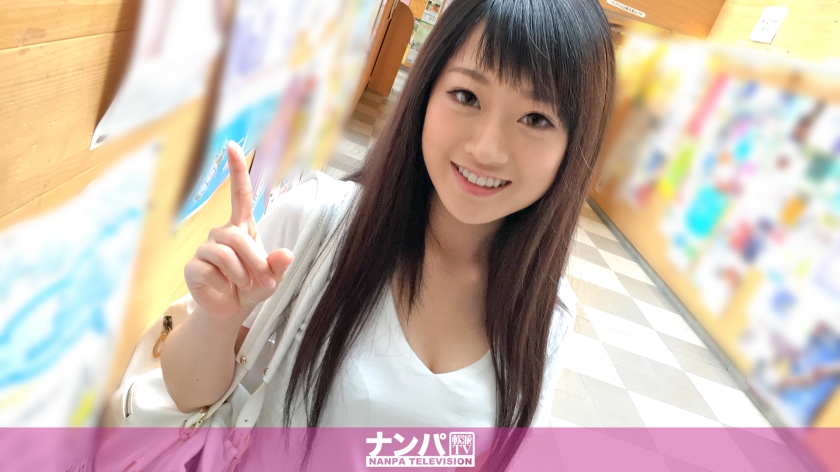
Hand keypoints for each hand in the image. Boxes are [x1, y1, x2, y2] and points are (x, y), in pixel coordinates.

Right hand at [184, 141, 292, 320]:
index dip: (236, 170)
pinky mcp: (193, 266)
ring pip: (225, 254)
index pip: (240, 194)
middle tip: (264, 282)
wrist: (231, 309)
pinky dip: (223, 283)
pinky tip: (223, 288)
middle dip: (254, 262)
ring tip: (244, 285)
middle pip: (237, 237)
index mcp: (242, 227)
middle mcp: (221, 233)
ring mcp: (205, 248)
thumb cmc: (253, 286)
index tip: (232, 145)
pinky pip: (210, 270)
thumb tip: (287, 255)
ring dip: (241, 274)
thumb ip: (279, 266)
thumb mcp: (273, 278)